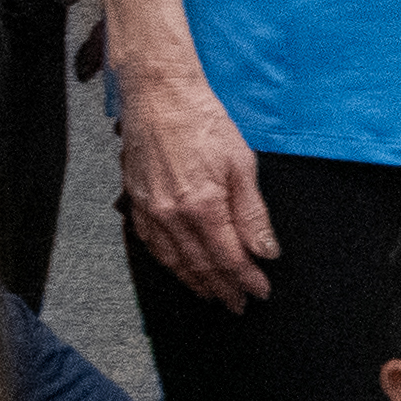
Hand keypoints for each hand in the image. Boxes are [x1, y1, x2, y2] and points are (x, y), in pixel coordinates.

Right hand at [113, 63, 275, 312]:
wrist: (159, 95)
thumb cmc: (202, 121)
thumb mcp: (242, 164)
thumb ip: (253, 214)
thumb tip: (266, 251)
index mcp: (202, 207)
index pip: (229, 258)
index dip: (246, 280)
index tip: (260, 292)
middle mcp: (171, 216)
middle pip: (201, 266)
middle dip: (223, 289)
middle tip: (238, 304)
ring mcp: (149, 212)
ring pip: (174, 262)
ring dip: (195, 283)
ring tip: (213, 295)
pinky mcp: (135, 203)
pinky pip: (152, 245)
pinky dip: (169, 263)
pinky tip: (179, 269)